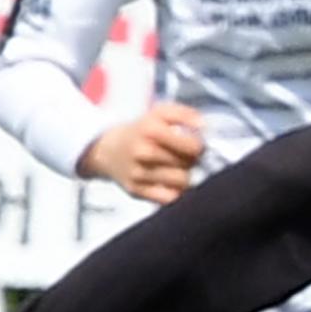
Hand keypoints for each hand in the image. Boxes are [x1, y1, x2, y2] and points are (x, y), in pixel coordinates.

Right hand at [80, 103, 205, 201]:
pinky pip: (168, 198)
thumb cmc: (142, 130)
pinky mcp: (136, 191)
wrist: (106, 149)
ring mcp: (138, 173)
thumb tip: (204, 126)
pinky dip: (174, 192)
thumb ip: (185, 114)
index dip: (200, 147)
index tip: (195, 145)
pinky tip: (171, 183)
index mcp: (151, 130)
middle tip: (186, 157)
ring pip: (181, 182)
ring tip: (178, 169)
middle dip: (192, 161)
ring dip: (185, 177)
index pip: (193, 146)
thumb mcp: (160, 113)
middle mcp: (143, 152)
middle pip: (189, 164)